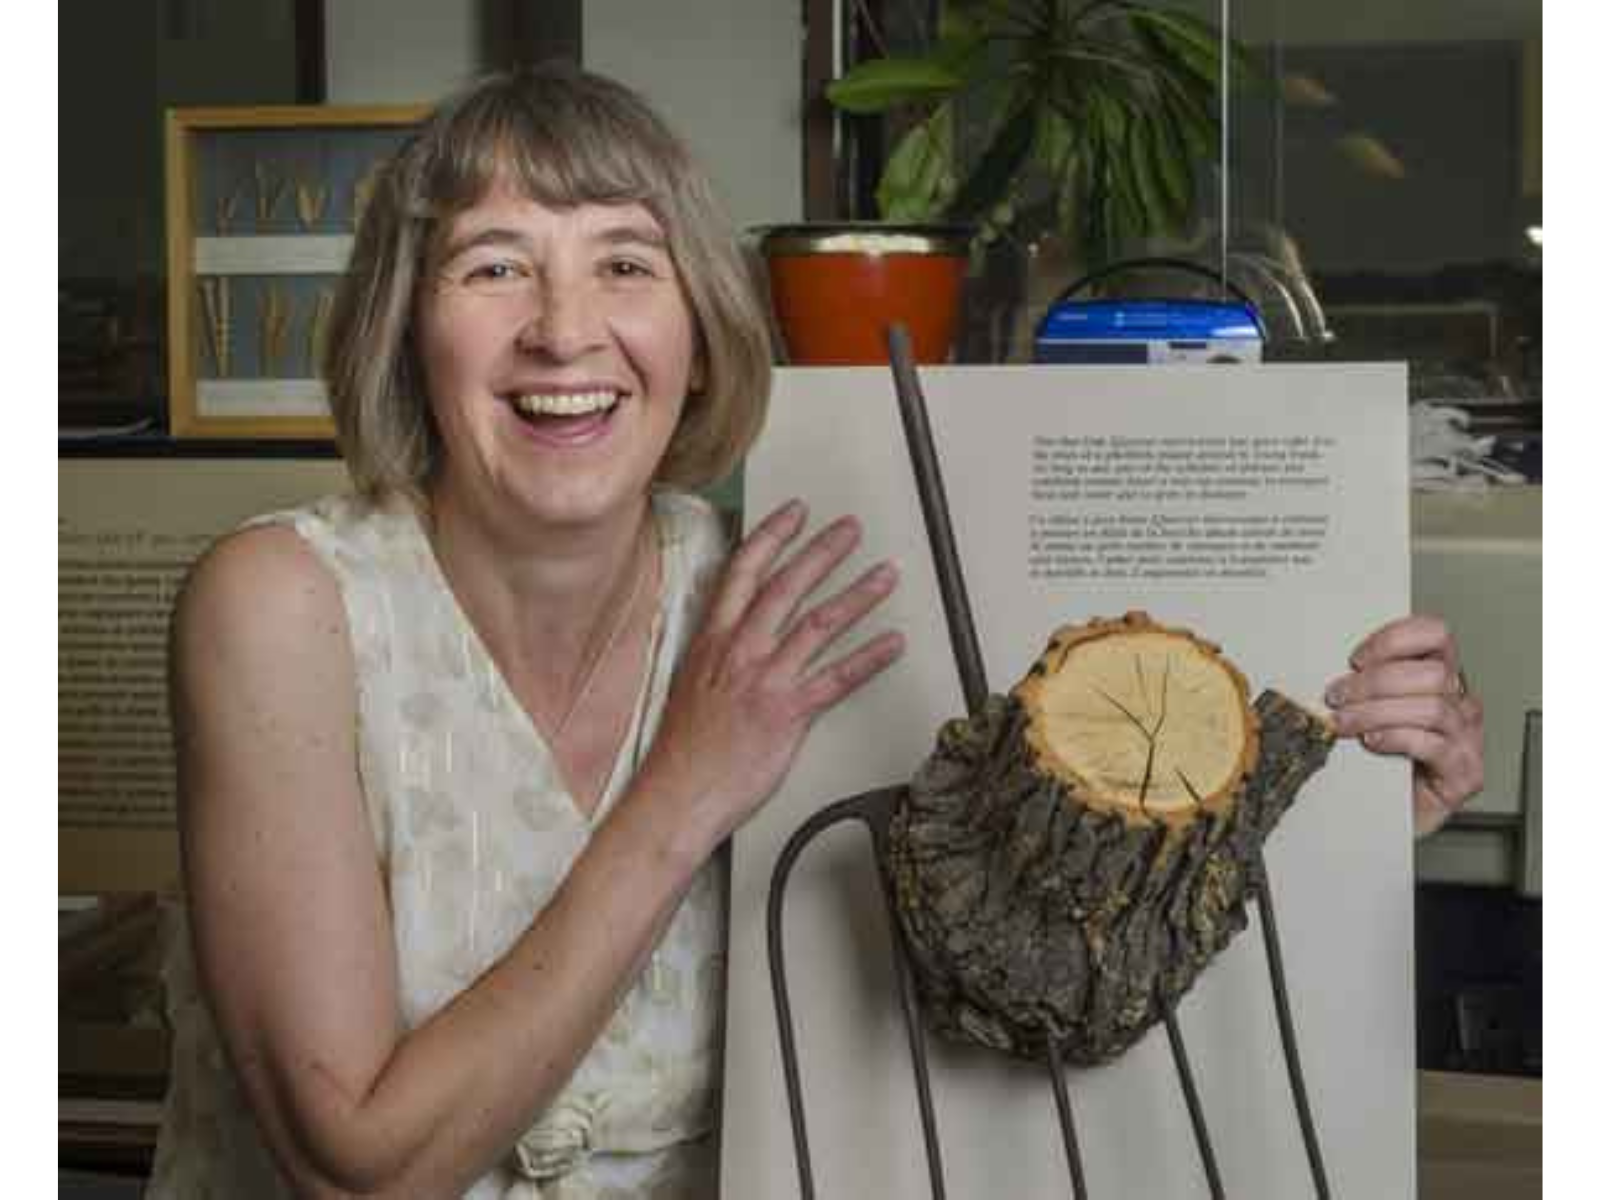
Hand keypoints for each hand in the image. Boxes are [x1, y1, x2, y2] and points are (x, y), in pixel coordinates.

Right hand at [642, 499, 903, 844]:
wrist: (680, 794)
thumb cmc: (684, 749)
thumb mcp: (693, 682)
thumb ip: (720, 652)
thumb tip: (741, 632)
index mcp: (713, 640)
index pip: (744, 572)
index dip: (773, 536)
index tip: (795, 513)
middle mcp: (740, 652)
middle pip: (788, 586)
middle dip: (823, 551)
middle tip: (851, 530)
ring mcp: (766, 680)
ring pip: (819, 624)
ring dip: (858, 595)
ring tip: (885, 575)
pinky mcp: (788, 713)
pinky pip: (838, 678)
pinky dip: (870, 658)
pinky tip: (892, 643)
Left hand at [1323, 614, 1483, 836]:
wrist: (1385, 813)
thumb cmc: (1376, 759)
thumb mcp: (1367, 710)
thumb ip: (1362, 684)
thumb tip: (1322, 663)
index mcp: (1439, 678)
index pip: (1436, 635)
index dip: (1395, 639)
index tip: (1356, 658)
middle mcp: (1459, 704)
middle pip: (1432, 673)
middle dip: (1375, 682)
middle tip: (1337, 696)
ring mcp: (1466, 739)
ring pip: (1433, 708)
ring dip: (1377, 711)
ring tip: (1344, 722)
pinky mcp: (1464, 773)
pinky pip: (1434, 745)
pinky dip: (1396, 739)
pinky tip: (1371, 743)